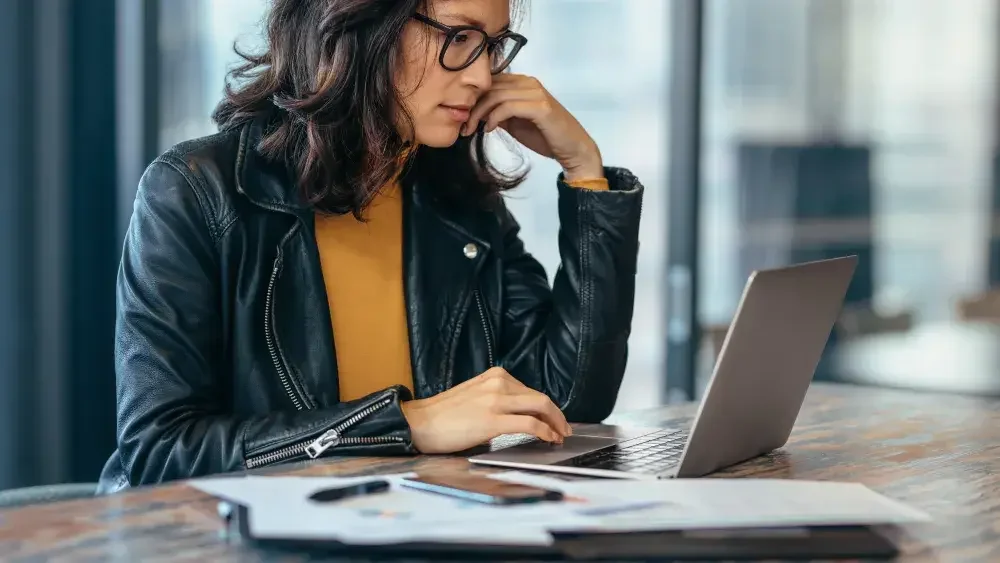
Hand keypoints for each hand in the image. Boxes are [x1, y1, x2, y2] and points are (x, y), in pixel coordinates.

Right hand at [400, 367, 571, 453]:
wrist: (419, 423)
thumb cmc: (444, 415)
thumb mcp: (476, 396)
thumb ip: (499, 400)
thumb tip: (523, 415)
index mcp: (494, 376)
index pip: (531, 391)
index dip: (548, 407)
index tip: (555, 419)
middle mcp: (498, 383)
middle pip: (540, 397)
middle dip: (558, 415)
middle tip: (564, 429)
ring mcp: (496, 400)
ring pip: (540, 406)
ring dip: (555, 423)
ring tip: (559, 436)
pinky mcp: (492, 420)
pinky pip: (529, 423)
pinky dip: (545, 431)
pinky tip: (548, 438)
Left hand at [462, 74, 603, 180]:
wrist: (572, 148)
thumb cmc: (545, 136)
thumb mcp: (515, 122)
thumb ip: (498, 113)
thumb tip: (475, 111)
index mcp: (522, 83)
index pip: (490, 81)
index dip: (473, 98)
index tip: (462, 117)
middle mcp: (528, 82)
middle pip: (490, 86)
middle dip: (472, 107)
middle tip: (463, 127)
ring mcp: (535, 92)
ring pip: (496, 95)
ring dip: (479, 114)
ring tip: (472, 130)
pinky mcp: (540, 106)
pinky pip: (508, 106)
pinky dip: (494, 118)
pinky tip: (489, 130)